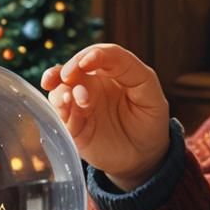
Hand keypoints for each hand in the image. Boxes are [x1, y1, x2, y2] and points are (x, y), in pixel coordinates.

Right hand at [41, 43, 169, 189]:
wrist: (145, 155)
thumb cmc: (149, 117)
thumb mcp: (149, 89)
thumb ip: (130, 69)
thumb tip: (97, 59)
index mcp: (110, 71)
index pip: (96, 54)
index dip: (89, 55)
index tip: (85, 63)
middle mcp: (91, 85)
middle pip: (70, 69)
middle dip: (66, 70)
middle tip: (68, 77)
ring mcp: (80, 106)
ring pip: (59, 91)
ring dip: (61, 91)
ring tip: (69, 98)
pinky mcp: (74, 128)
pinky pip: (61, 117)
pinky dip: (61, 111)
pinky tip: (68, 111)